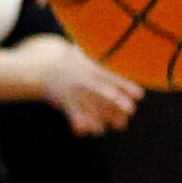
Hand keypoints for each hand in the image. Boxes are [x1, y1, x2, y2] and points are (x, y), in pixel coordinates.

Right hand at [20, 34, 141, 135]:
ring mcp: (73, 92)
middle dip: (116, 101)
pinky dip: (82, 123)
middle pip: (102, 92)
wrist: (42, 66)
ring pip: (90, 107)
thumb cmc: (73, 60)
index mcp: (93, 67)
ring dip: (104, 117)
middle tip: (131, 110)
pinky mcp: (64, 102)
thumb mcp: (89, 53)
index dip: (126, 86)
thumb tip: (131, 51)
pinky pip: (74, 114)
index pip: (112, 77)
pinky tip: (94, 131)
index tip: (139, 95)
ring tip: (120, 125)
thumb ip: (107, 57)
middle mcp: (84, 80)